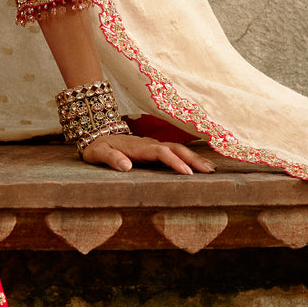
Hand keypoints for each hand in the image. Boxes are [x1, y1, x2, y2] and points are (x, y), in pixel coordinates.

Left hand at [80, 131, 214, 175]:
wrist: (96, 133)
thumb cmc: (98, 147)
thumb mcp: (99, 153)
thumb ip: (111, 159)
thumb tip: (126, 166)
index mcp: (139, 147)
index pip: (161, 153)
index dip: (175, 162)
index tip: (187, 173)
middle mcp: (149, 144)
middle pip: (176, 149)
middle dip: (193, 159)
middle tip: (210, 171)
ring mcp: (153, 145)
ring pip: (178, 149)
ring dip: (194, 158)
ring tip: (211, 168)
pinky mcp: (154, 148)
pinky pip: (174, 151)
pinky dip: (188, 157)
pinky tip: (198, 164)